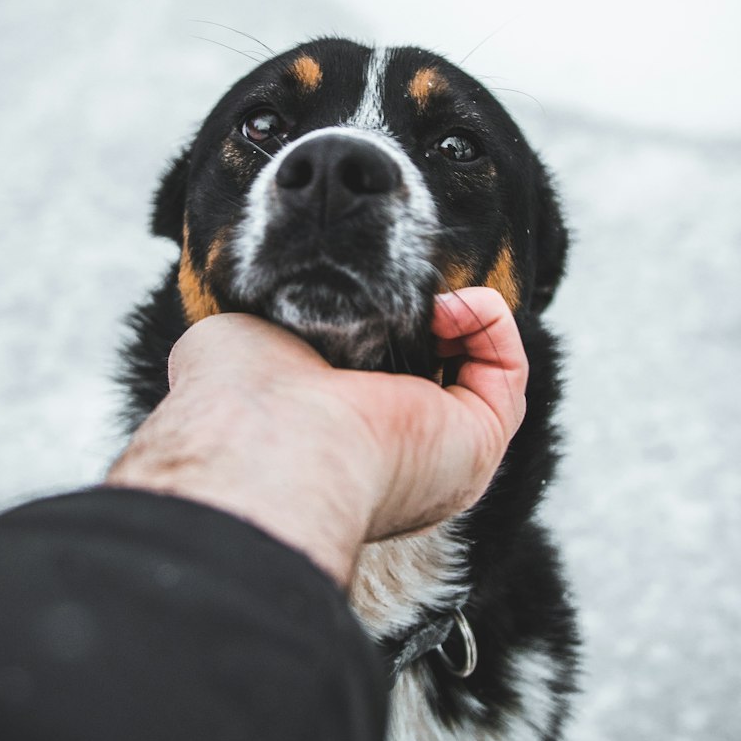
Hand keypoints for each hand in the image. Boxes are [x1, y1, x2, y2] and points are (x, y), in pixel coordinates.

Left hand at [107, 288, 527, 586]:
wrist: (265, 439)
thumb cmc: (234, 400)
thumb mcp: (242, 340)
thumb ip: (272, 325)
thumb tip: (290, 308)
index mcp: (331, 440)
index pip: (371, 376)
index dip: (376, 324)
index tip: (359, 286)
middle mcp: (390, 454)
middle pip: (431, 372)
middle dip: (426, 319)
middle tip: (404, 291)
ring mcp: (441, 452)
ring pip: (477, 370)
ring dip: (460, 318)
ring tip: (427, 299)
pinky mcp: (481, 439)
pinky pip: (505, 370)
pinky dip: (488, 322)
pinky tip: (449, 306)